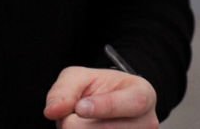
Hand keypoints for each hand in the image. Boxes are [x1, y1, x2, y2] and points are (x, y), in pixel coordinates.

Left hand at [43, 66, 157, 126]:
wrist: (109, 103)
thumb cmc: (99, 88)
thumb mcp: (81, 77)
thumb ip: (66, 90)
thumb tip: (52, 111)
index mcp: (143, 95)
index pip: (132, 103)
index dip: (104, 107)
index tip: (80, 107)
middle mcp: (147, 123)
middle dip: (77, 121)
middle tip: (76, 111)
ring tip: (84, 122)